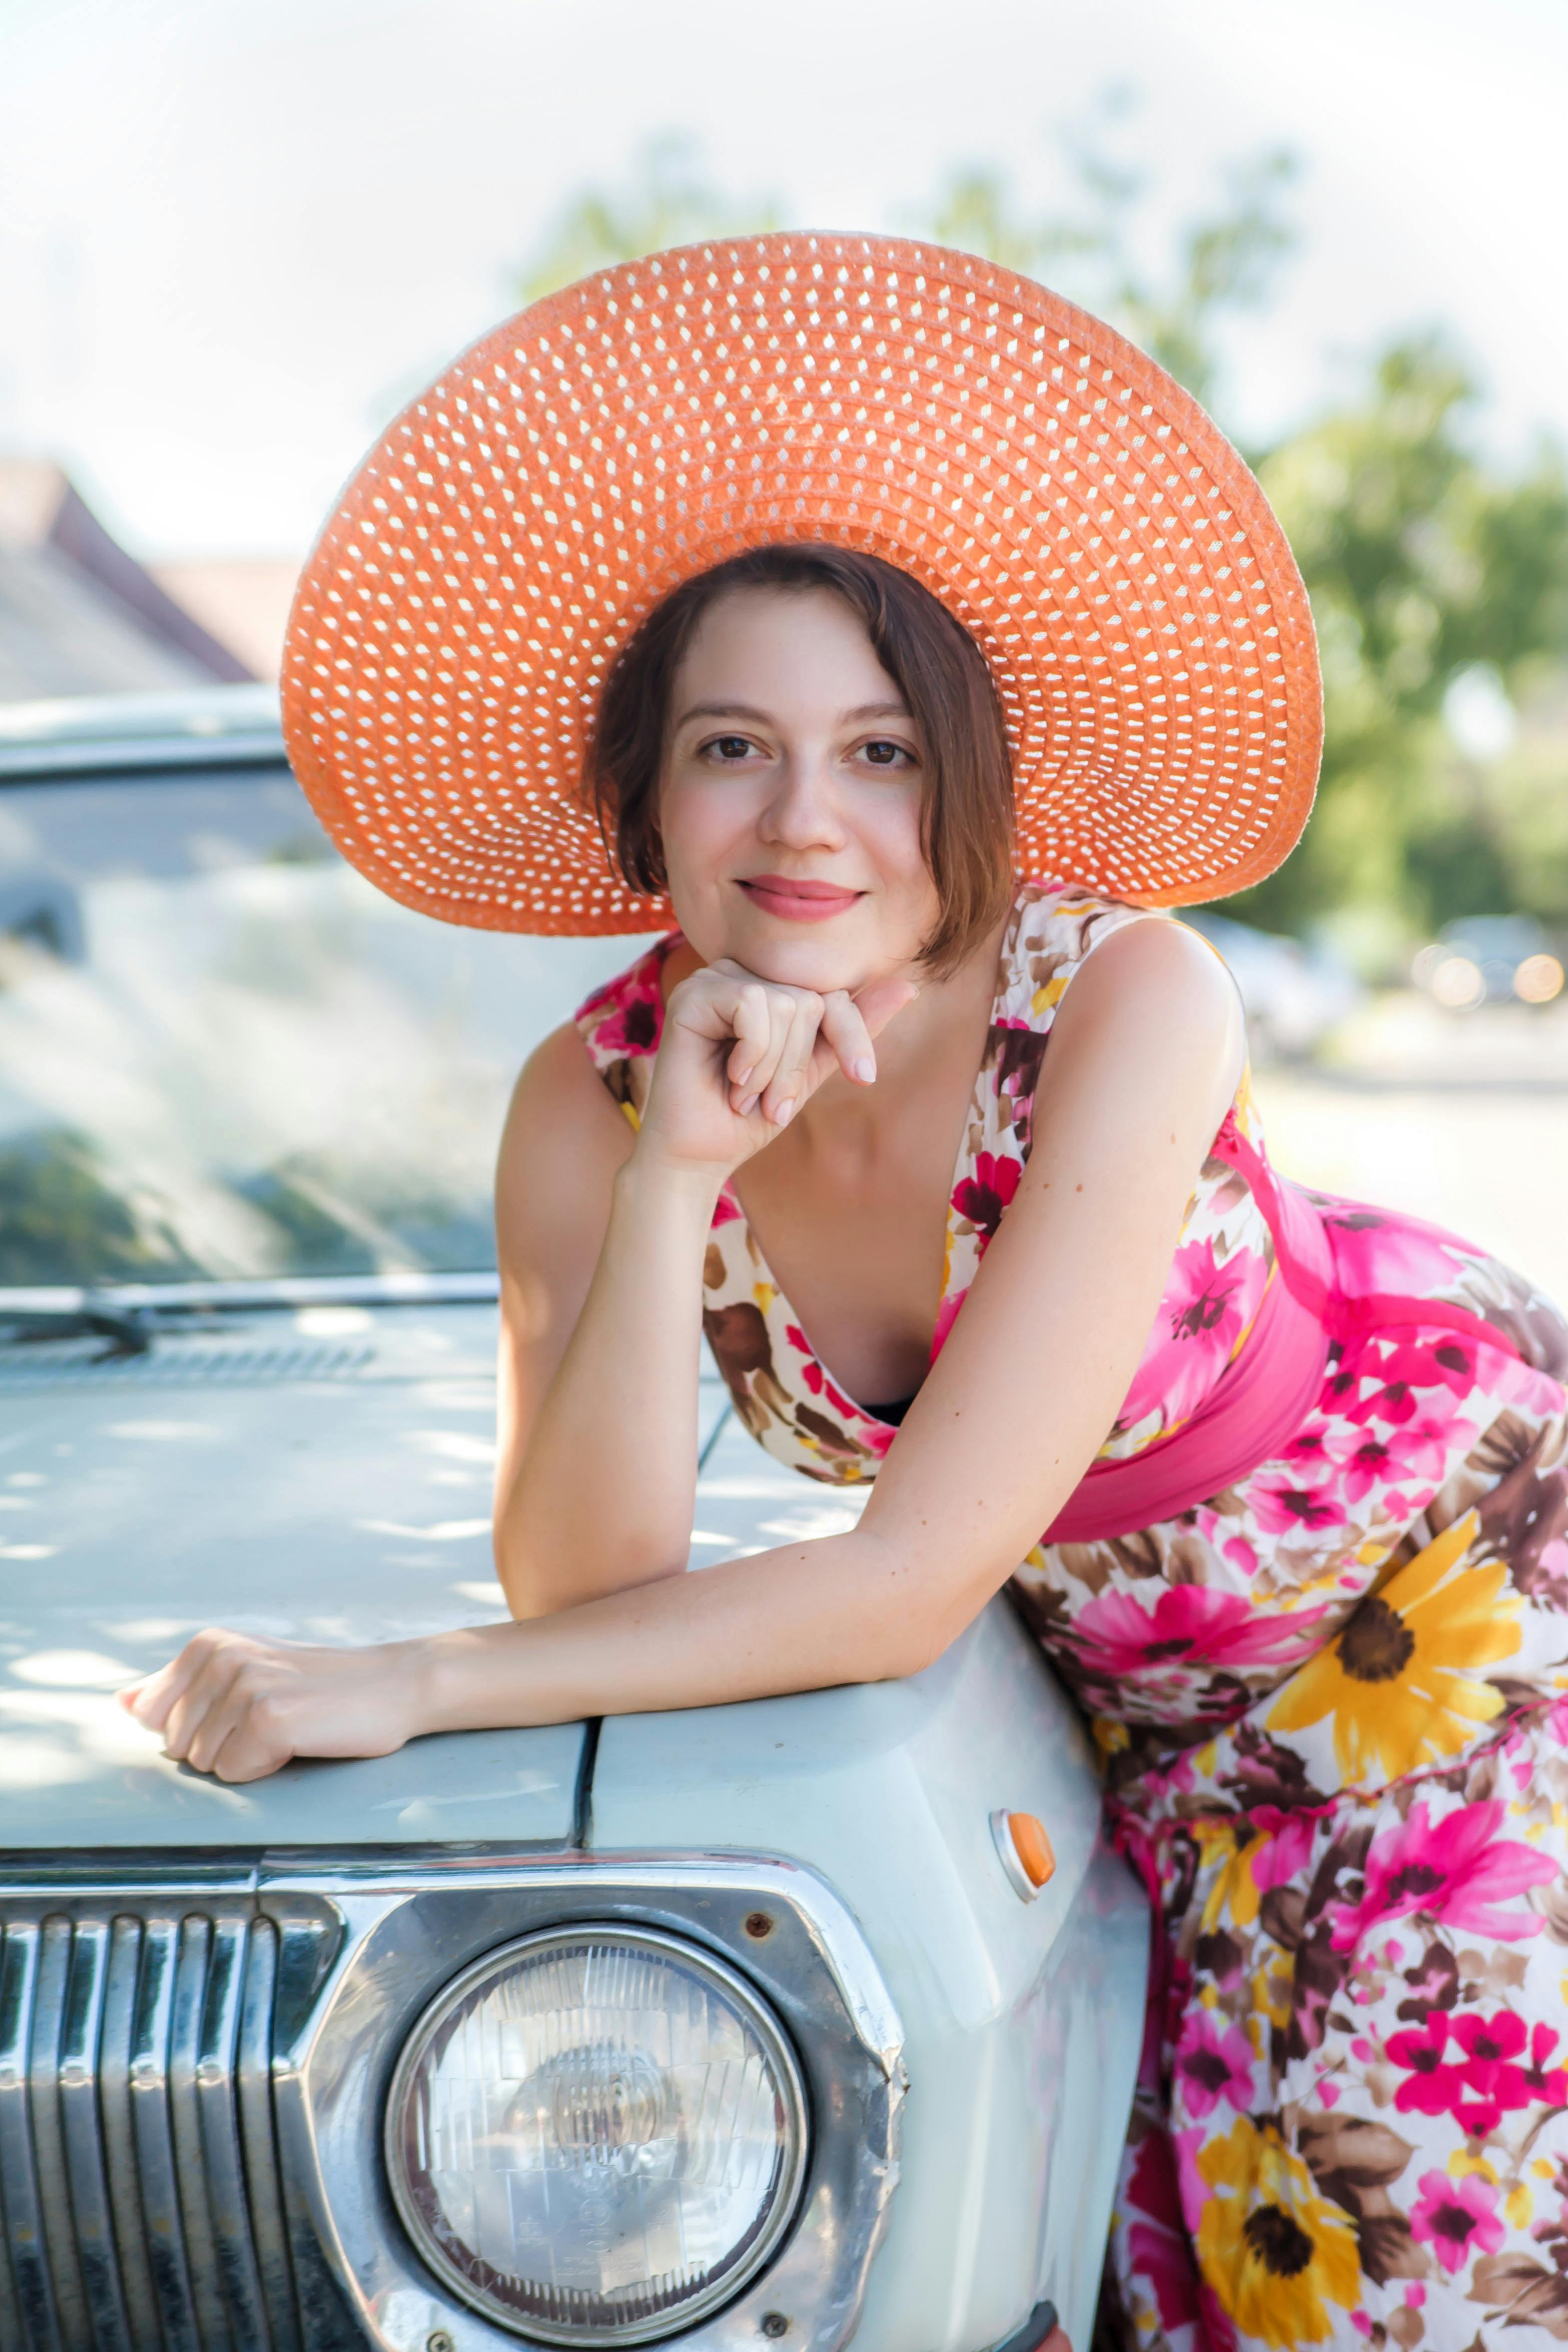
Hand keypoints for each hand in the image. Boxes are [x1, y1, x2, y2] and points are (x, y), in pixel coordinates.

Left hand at [118, 1628, 428, 1782]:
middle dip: (225, 1747)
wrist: (392, 1686)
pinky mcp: (268, 1717)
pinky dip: (267, 1768)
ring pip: (207, 1764)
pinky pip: (236, 1773)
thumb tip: (122, 1702)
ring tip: (289, 1728)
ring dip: (248, 1758)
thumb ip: (178, 1687)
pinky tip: (301, 1739)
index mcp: (206, 1645)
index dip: (202, 1730)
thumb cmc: (318, 1688)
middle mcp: (220, 1657)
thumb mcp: (242, 1674)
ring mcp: (244, 1685)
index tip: (246, 1713)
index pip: (156, 1719)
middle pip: (179, 1747)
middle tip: (275, 1721)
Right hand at [638, 959, 917, 1174]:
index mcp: (770, 990)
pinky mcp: (693, 993)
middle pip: (808, 1002)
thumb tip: (908, 986)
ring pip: (785, 1005)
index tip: (864, 1078)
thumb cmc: (749, 1115)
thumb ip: (848, 1029)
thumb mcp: (811, 1071)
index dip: (852, 1036)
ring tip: (746, 1093)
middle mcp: (742, 976)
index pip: (832, 995)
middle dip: (796, 1064)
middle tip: (769, 1102)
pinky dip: (752, 1052)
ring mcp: (715, 980)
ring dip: (773, 1067)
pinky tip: (729, 1076)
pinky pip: (752, 1006)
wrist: (699, 1156)